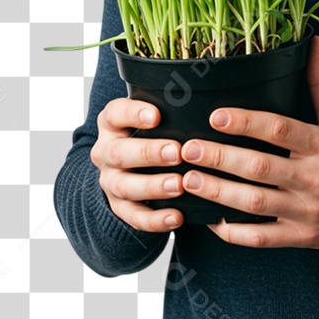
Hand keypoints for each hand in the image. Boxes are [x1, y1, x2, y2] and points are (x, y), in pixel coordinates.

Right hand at [91, 97, 188, 232]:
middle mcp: (106, 151)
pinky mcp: (119, 206)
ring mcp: (110, 180)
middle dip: (149, 153)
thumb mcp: (156, 116)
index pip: (115, 113)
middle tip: (177, 152)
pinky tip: (177, 217)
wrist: (127, 165)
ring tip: (179, 185)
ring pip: (124, 186)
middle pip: (119, 153)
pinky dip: (155, 219)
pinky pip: (133, 216)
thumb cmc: (153, 132)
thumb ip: (172, 109)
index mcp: (112, 123)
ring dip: (153, 186)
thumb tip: (212, 99)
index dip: (133, 113)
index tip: (156, 115)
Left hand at [177, 35, 318, 249]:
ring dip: (218, 192)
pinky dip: (234, 232)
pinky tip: (211, 220)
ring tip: (189, 179)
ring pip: (255, 203)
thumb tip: (315, 43)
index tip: (216, 116)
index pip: (281, 129)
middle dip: (220, 157)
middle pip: (260, 167)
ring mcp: (306, 210)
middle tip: (189, 149)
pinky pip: (261, 237)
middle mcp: (315, 177)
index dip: (247, 122)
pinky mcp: (300, 237)